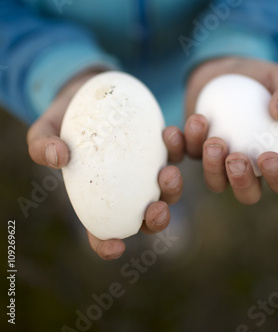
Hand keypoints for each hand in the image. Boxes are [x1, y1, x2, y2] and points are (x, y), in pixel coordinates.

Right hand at [27, 69, 183, 259]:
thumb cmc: (64, 116)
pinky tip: (171, 132)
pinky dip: (178, 146)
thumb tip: (58, 157)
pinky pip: (175, 150)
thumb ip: (41, 145)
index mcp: (96, 197)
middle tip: (156, 208)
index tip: (116, 246)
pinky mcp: (160, 144)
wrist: (88, 89)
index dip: (107, 245)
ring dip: (173, 188)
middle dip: (157, 220)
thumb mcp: (44, 128)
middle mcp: (126, 188)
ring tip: (168, 172)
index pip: (101, 231)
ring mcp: (146, 168)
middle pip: (146, 216)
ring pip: (167, 189)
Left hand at [184, 57, 277, 203]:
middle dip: (241, 182)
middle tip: (234, 157)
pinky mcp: (193, 147)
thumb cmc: (258, 76)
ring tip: (210, 135)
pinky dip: (177, 146)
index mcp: (275, 153)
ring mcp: (218, 159)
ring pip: (215, 182)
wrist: (224, 68)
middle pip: (247, 194)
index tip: (266, 156)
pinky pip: (183, 155)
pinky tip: (174, 130)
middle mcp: (248, 164)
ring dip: (211, 166)